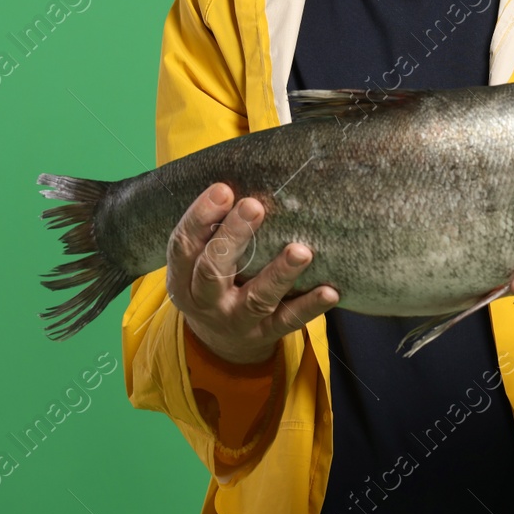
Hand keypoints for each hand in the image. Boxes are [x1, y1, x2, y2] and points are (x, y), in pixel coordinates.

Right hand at [165, 182, 338, 365]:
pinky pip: (288, 321)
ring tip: (301, 251)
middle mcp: (205, 300)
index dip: (200, 217)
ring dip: (279, 274)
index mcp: (183, 277)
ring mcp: (236, 320)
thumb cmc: (214, 278)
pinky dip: (309, 307)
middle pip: (213, 270)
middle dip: (233, 236)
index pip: (183, 245)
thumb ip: (215, 227)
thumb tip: (247, 173)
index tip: (223, 189)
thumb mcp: (199, 258)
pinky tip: (330, 291)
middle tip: (255, 206)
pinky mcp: (265, 334)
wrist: (219, 340)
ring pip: (256, 298)